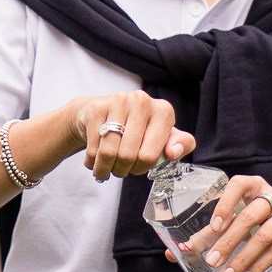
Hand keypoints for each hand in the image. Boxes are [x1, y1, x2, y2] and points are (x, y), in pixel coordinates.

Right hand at [69, 93, 194, 180]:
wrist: (103, 114)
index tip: (138, 166)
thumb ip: (179, 145)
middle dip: (122, 170)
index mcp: (163, 111)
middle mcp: (142, 101)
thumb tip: (174, 152)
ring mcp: (118, 101)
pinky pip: (93, 148)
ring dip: (104, 168)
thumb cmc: (137, 130)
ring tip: (105, 168)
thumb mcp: (162, 138)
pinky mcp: (97, 107)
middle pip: (128, 155)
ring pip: (108, 152)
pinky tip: (95, 158)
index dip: (142, 168)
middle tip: (121, 169)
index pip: (150, 156)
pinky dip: (92, 161)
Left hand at [191, 176, 271, 271]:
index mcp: (254, 186)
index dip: (225, 204)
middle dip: (228, 241)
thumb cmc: (265, 222)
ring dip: (242, 259)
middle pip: (249, 216)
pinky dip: (259, 265)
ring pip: (263, 236)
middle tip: (212, 261)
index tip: (214, 227)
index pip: (238, 185)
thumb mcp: (240, 222)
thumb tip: (180, 251)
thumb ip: (212, 233)